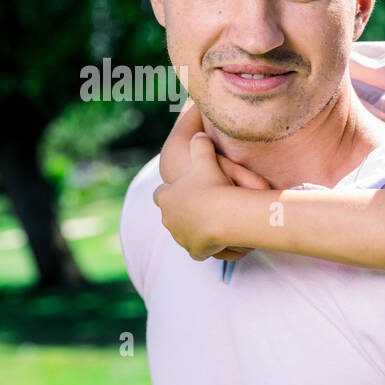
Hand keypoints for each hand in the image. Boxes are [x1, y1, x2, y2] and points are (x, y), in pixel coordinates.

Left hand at [153, 133, 266, 260]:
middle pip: (172, 215)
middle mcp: (167, 219)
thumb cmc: (212, 186)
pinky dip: (206, 247)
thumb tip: (198, 134)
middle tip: (202, 208)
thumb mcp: (205, 159)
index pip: (161, 194)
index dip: (173, 192)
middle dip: (184, 213)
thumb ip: (200, 146)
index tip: (186, 190)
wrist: (223, 215)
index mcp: (165, 197)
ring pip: (184, 234)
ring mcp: (179, 237)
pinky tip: (216, 243)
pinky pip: (198, 251)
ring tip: (211, 225)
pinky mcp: (194, 251)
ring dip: (195, 230)